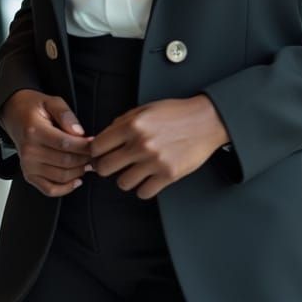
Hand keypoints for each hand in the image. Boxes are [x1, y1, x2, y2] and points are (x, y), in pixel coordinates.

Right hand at [0, 90, 92, 196]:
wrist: (14, 115)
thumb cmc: (33, 108)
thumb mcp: (51, 101)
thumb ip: (66, 114)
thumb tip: (79, 132)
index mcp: (34, 131)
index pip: (65, 144)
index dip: (84, 146)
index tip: (95, 143)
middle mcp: (29, 151)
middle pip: (65, 162)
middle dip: (85, 159)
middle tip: (96, 154)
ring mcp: (28, 166)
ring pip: (61, 176)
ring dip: (79, 172)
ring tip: (89, 163)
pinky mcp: (29, 175)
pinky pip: (49, 189)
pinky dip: (65, 188)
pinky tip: (77, 179)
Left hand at [89, 95, 228, 199]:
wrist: (206, 121)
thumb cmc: (176, 113)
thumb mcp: (146, 109)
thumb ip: (123, 122)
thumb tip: (103, 137)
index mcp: (133, 125)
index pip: (98, 146)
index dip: (96, 152)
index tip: (100, 154)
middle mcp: (141, 144)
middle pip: (104, 168)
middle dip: (106, 167)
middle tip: (114, 165)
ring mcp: (154, 161)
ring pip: (122, 183)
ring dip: (126, 178)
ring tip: (135, 170)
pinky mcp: (168, 175)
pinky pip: (143, 192)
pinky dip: (144, 188)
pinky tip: (148, 178)